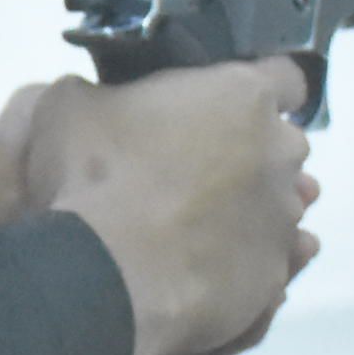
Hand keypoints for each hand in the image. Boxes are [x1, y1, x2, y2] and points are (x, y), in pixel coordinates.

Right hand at [9, 58, 318, 354]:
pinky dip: (244, 264)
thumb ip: (102, 92)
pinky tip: (203, 269)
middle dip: (249, 154)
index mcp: (243, 95)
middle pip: (281, 145)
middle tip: (193, 172)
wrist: (103, 277)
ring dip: (248, 212)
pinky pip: (268, 263)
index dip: (253, 92)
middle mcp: (280, 153)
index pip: (286, 77)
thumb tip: (99, 101)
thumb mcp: (68, 106)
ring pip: (279, 208)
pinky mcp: (271, 277)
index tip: (223, 107)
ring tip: (194, 231)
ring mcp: (282, 219)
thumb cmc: (89, 175)